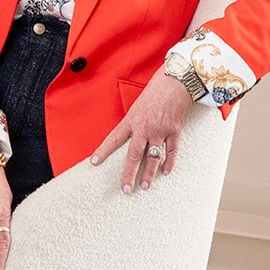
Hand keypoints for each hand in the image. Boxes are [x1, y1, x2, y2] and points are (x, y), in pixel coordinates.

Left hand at [89, 67, 192, 192]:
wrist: (175, 80)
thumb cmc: (155, 91)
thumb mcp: (137, 105)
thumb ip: (134, 122)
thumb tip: (130, 137)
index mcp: (131, 119)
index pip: (113, 138)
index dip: (103, 151)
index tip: (94, 163)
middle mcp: (144, 127)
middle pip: (134, 155)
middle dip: (129, 174)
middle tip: (125, 189)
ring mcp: (160, 130)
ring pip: (153, 157)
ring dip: (149, 174)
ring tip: (145, 186)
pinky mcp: (175, 131)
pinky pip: (172, 151)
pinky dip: (169, 163)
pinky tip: (165, 172)